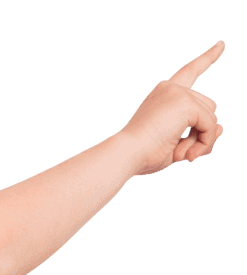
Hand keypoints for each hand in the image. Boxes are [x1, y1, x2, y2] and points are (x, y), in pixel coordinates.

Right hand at [119, 40, 224, 175]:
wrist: (126, 154)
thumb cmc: (143, 154)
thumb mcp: (174, 143)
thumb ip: (197, 134)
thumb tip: (222, 128)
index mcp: (163, 94)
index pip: (189, 72)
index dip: (207, 58)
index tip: (222, 44)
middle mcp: (171, 88)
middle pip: (207, 106)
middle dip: (204, 132)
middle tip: (188, 157)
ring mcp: (178, 93)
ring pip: (211, 116)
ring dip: (203, 140)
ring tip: (185, 157)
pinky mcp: (185, 103)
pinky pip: (210, 125)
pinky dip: (204, 143)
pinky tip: (187, 156)